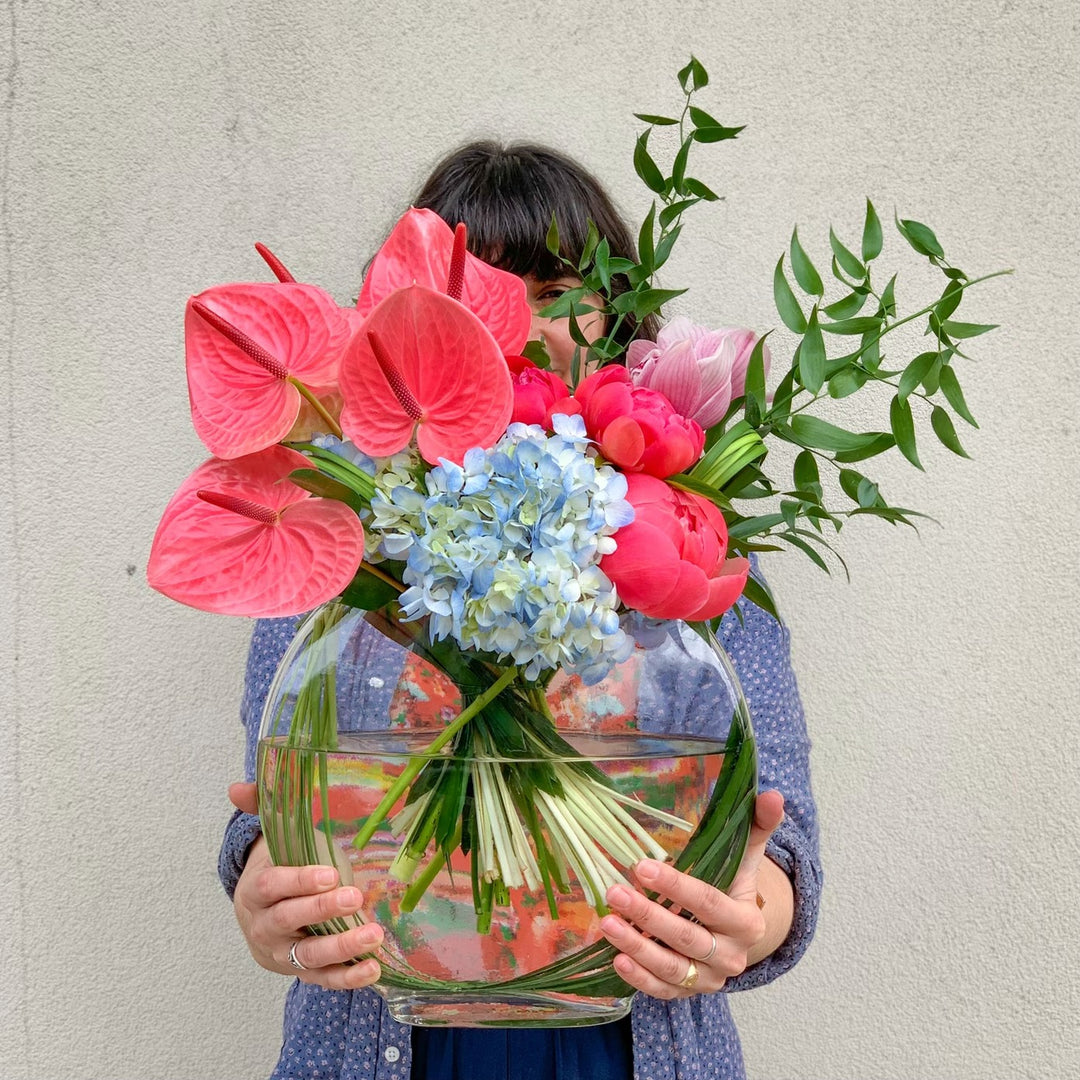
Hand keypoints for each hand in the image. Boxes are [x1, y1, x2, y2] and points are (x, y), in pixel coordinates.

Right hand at [228, 782, 383, 990]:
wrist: (262, 918)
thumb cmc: (277, 870)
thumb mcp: (270, 838)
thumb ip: (260, 808)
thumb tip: (236, 787)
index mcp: (256, 890)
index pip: (272, 886)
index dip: (298, 881)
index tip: (330, 874)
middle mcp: (265, 926)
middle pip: (289, 920)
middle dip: (322, 911)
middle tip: (355, 897)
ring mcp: (282, 953)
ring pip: (308, 954)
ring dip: (341, 946)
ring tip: (373, 935)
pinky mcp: (302, 972)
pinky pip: (323, 978)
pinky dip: (347, 977)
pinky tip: (372, 968)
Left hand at [600, 789, 786, 999]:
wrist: (738, 934)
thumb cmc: (733, 887)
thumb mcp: (746, 857)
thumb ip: (758, 826)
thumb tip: (772, 793)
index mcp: (746, 921)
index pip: (708, 903)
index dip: (676, 886)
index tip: (642, 867)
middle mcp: (731, 956)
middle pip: (687, 937)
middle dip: (649, 915)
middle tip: (615, 892)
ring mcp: (710, 979)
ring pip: (672, 968)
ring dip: (637, 947)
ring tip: (607, 923)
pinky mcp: (690, 993)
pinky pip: (664, 991)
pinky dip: (640, 979)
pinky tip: (617, 958)